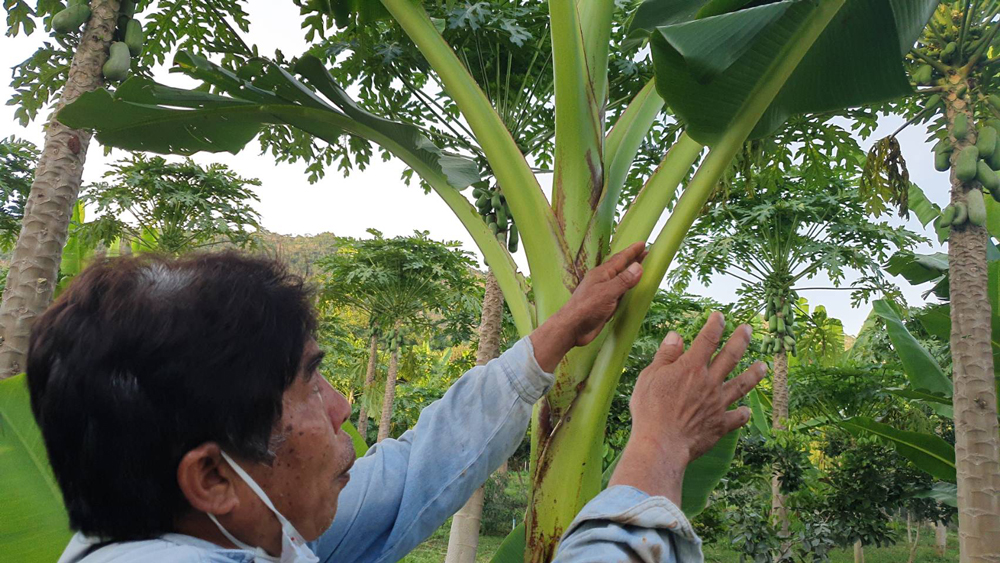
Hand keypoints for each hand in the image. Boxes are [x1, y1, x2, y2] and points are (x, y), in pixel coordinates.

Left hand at [530, 242, 645, 371]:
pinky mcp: (604, 306)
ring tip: (640, 270)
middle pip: (620, 268)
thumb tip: (638, 266)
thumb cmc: (586, 308)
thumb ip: (623, 280)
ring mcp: (603, 294)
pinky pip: (618, 294)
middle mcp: (602, 281)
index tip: (642, 244)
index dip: (632, 252)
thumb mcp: (607, 292)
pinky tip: (630, 292)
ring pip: (620, 281)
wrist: (571, 328)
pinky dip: (626, 291)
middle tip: (646, 253)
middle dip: (633, 260)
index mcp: (602, 274)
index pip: (620, 259)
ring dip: (630, 275)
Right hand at [608, 312, 765, 504]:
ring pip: (741, 385)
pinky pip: (736, 418)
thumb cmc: (650, 410)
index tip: (720, 316)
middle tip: (749, 329)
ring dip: (753, 374)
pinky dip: (743, 413)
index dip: (715, 325)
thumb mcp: (650, 377)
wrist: (662, 443)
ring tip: (763, 366)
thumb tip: (676, 335)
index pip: (707, 339)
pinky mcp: (720, 425)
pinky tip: (747, 410)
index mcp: (691, 367)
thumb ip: (665, 355)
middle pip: (730, 356)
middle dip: (741, 340)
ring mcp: (717, 404)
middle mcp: (709, 382)